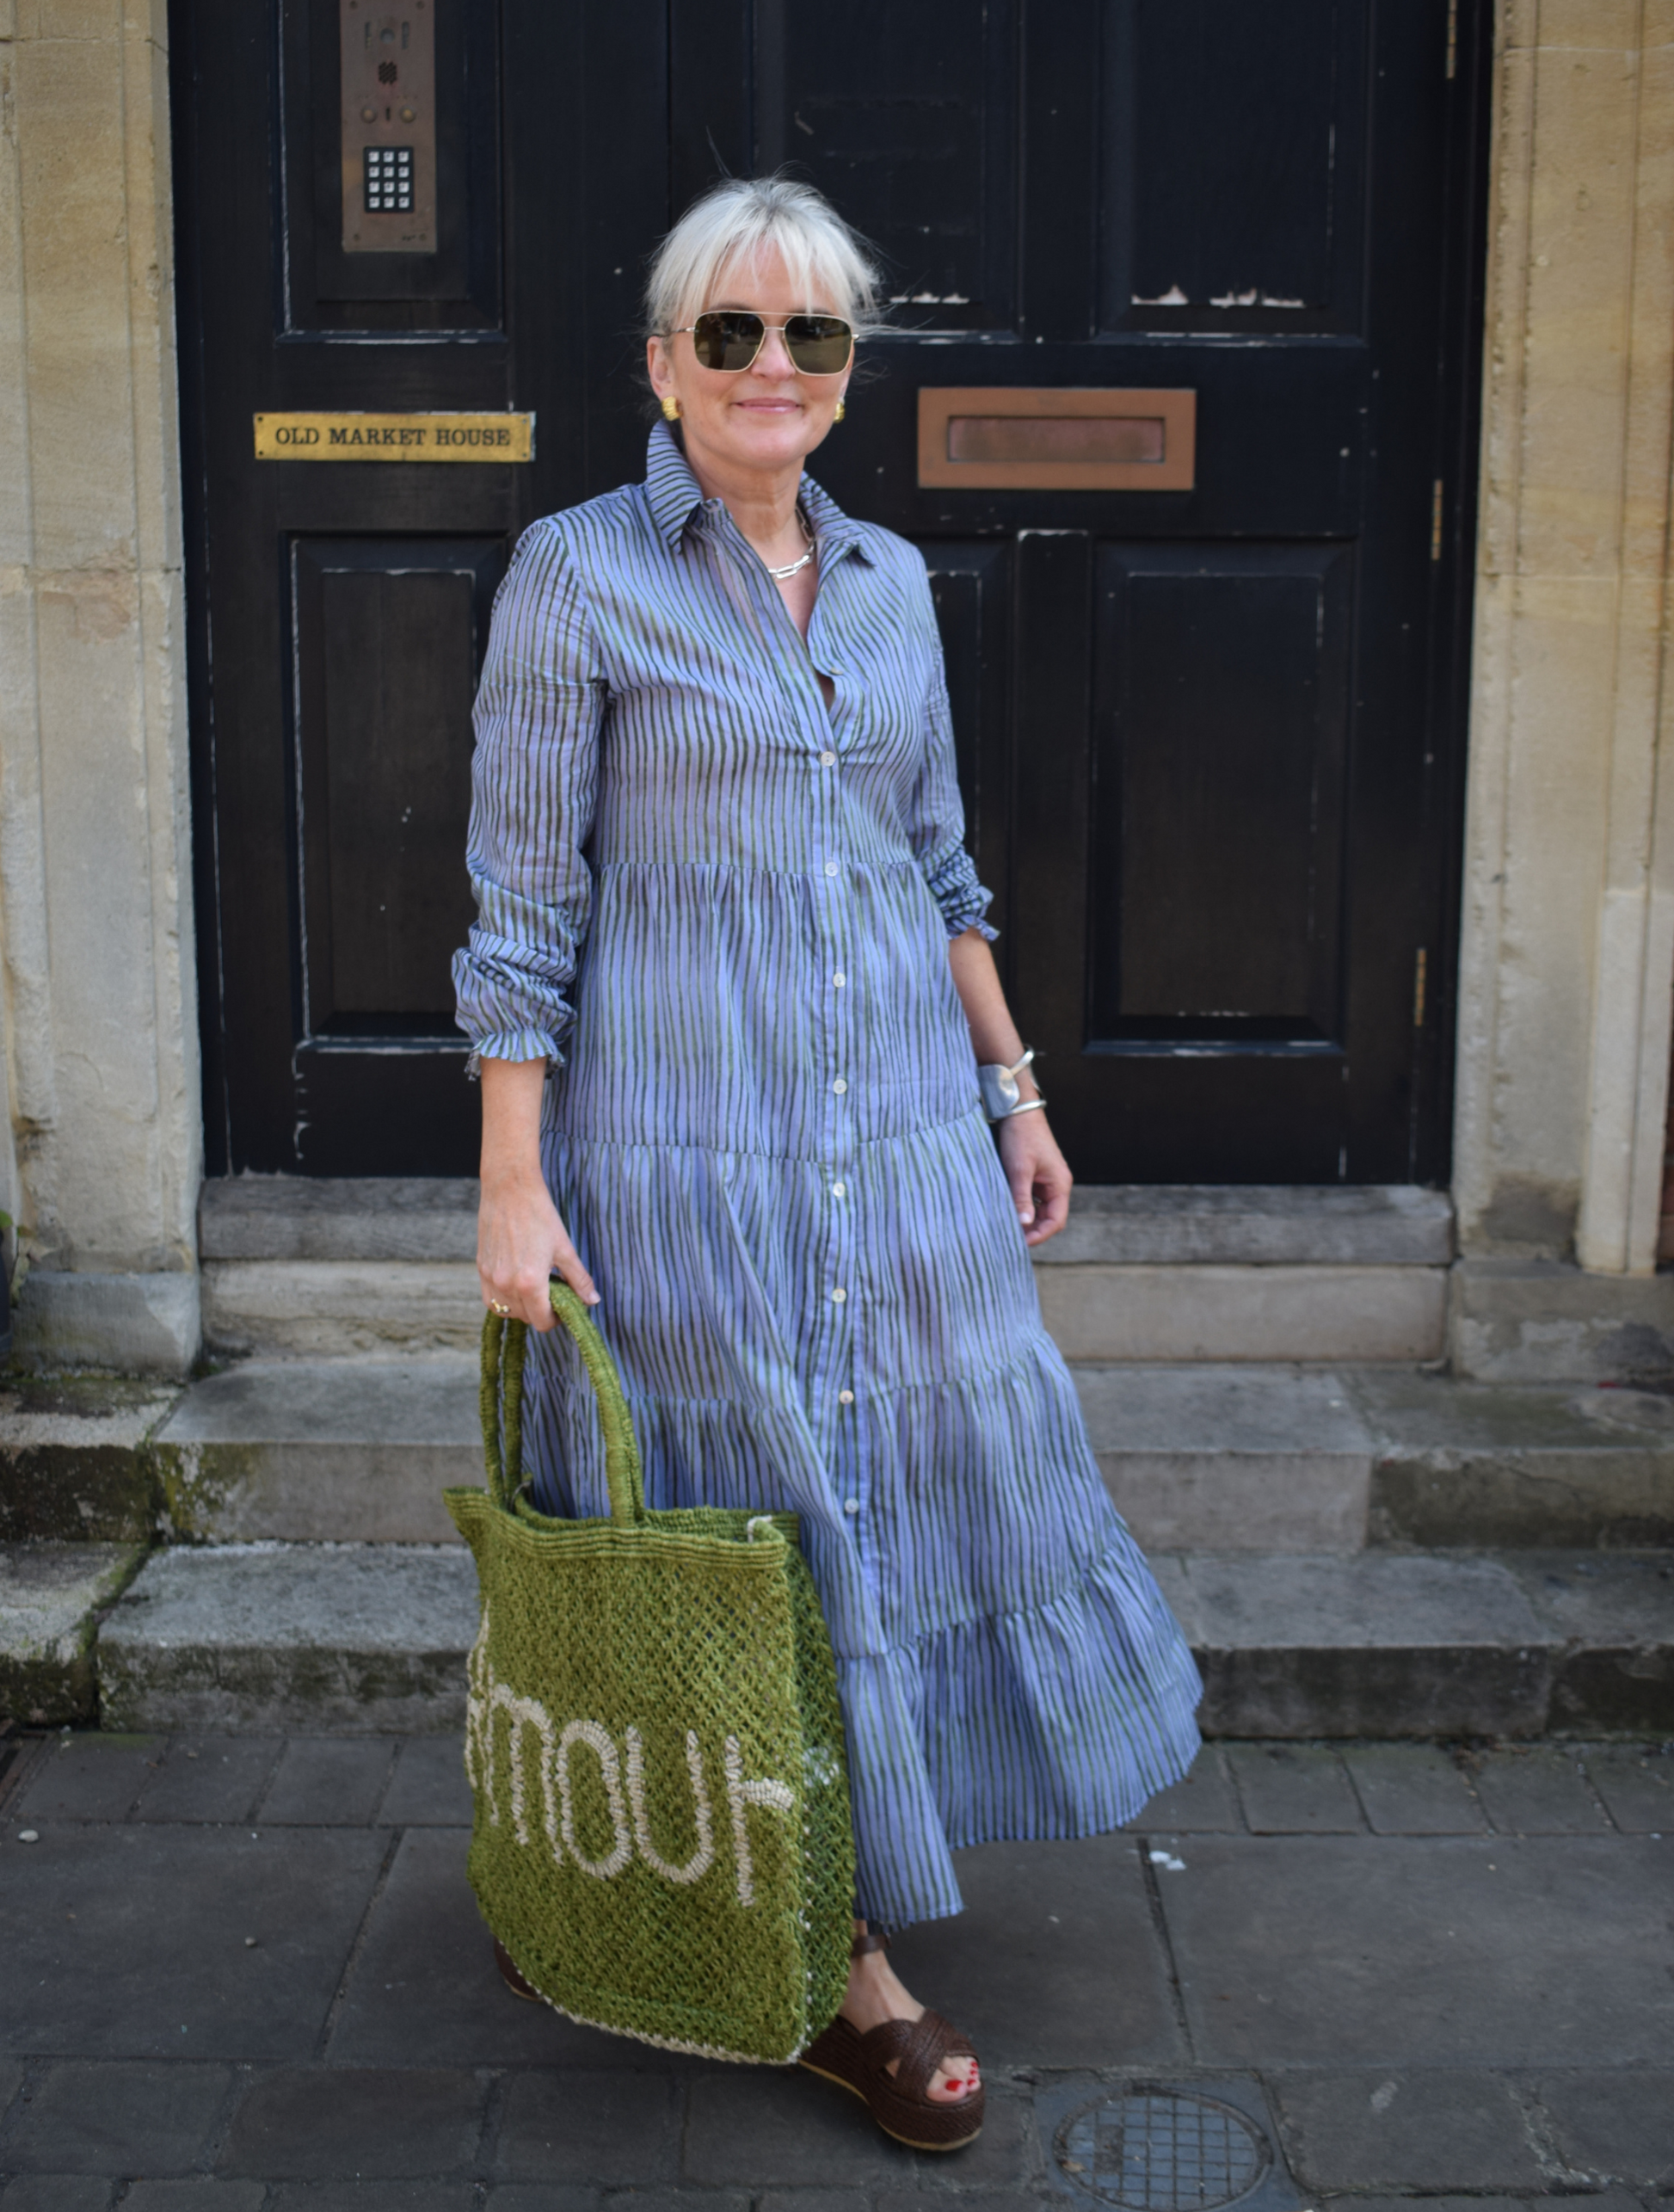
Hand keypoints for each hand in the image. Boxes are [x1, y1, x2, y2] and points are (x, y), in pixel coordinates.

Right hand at [477, 1169, 598, 1328]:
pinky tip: (515, 1285)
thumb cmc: (540, 1216)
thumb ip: (579, 1279)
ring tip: (534, 1288)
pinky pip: (490, 1299)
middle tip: (552, 1293)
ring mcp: (490, 1278)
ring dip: (522, 1307)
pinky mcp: (481, 1269)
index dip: (556, 1319)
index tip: (562, 1308)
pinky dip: (503, 1300)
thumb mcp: (565, 1249)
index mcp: (530, 1283)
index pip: (542, 1322)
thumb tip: (592, 1301)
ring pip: (506, 1311)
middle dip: (541, 1311)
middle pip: (526, 1318)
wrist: (510, 1190)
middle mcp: (506, 1285)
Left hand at [997, 1111, 1071, 1246]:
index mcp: (1060, 1184)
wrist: (1017, 1111)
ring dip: (1026, 1220)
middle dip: (1032, 1230)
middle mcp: (1056, 1184)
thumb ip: (1022, 1198)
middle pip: (1049, 1218)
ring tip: (1007, 1227)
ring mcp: (1046, 1180)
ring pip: (1039, 1209)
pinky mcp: (1035, 1175)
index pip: (1056, 1221)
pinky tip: (1008, 1211)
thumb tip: (1023, 1225)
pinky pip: (1032, 1199)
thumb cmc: (1021, 1138)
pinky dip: (1022, 1208)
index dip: (1040, 1235)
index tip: (1021, 1243)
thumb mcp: (1019, 1170)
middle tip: (1010, 1238)